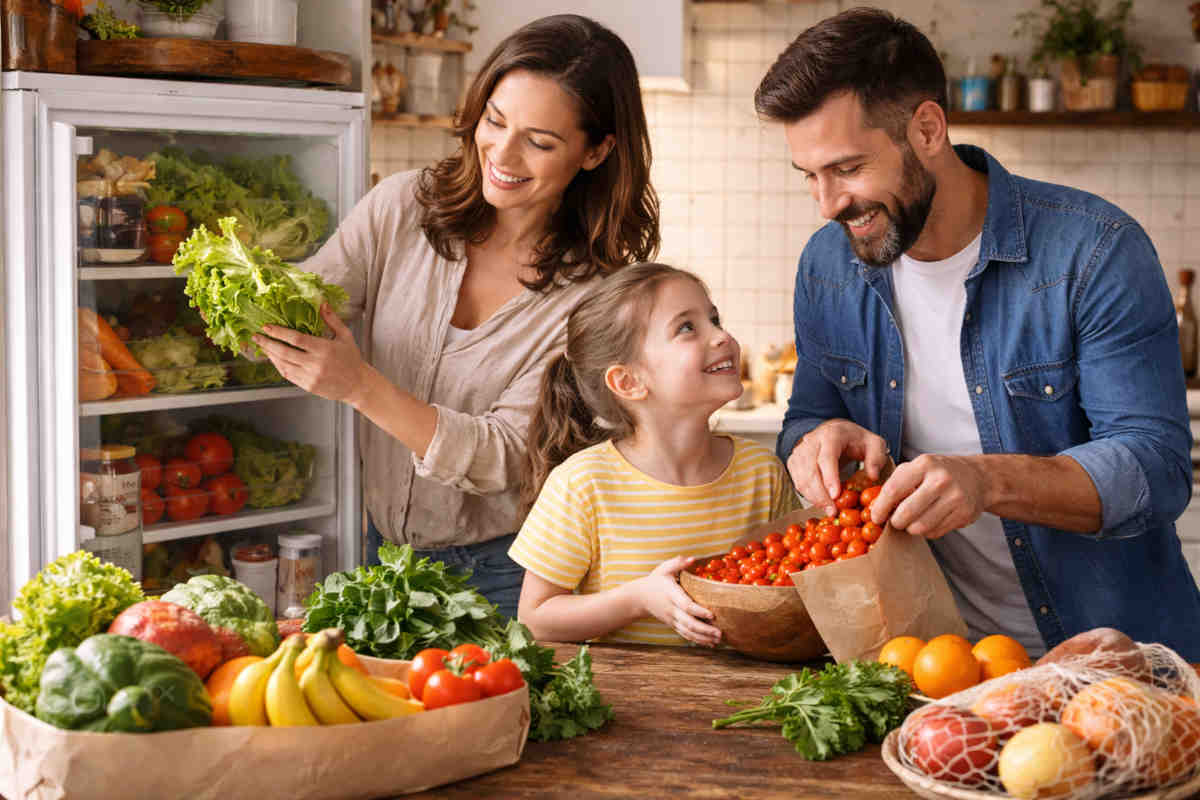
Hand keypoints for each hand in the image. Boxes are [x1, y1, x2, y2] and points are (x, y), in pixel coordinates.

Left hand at [253, 304, 368, 404]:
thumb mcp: (345, 336)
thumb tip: (322, 303)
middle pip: (284, 352)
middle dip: (267, 343)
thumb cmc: (352, 359)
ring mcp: (310, 376)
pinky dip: (278, 365)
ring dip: (270, 355)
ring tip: (262, 346)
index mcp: (324, 349)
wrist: (357, 385)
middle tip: (256, 336)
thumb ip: (332, 320)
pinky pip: (287, 375)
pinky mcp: (307, 386)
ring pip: (283, 364)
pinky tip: (273, 358)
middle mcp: (315, 364)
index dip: (279, 332)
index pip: (296, 339)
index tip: (266, 327)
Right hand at [633, 556, 721, 646]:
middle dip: (705, 630)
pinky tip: (710, 644)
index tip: (712, 615)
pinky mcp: (673, 625)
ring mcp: (672, 619)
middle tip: (720, 633)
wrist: (639, 597)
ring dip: (703, 637)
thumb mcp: (664, 569)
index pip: (686, 605)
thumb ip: (678, 563)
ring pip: (688, 632)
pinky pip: (686, 634)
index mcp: (672, 594)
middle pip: (689, 623)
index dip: (699, 611)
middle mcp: (672, 610)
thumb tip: (693, 558)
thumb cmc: (655, 581)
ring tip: (718, 640)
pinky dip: (698, 640)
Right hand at [786, 419, 888, 516]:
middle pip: (811, 470)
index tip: (836, 496)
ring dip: (814, 497)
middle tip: (833, 511)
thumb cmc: (855, 440)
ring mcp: (800, 451)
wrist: (836, 431)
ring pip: (801, 478)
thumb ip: (876, 458)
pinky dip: (808, 495)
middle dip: (821, 494)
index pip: (826, 457)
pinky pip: (797, 481)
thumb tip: (872, 476)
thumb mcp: (874, 444)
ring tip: (829, 510)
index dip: (830, 478)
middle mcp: (812, 441)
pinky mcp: (794, 461)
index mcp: (831, 434)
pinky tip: (821, 502)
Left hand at [868, 453, 988, 538]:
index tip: (876, 517)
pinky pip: (935, 533)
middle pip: (906, 513)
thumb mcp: (917, 468)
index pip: (893, 490)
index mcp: (924, 464)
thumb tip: (876, 509)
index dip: (880, 508)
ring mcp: (955, 498)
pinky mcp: (964, 514)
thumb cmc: (938, 473)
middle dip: (895, 522)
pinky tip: (930, 520)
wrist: (976, 477)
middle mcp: (941, 480)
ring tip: (912, 521)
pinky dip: (927, 531)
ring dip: (910, 529)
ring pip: (920, 527)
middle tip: (895, 521)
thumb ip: (896, 484)